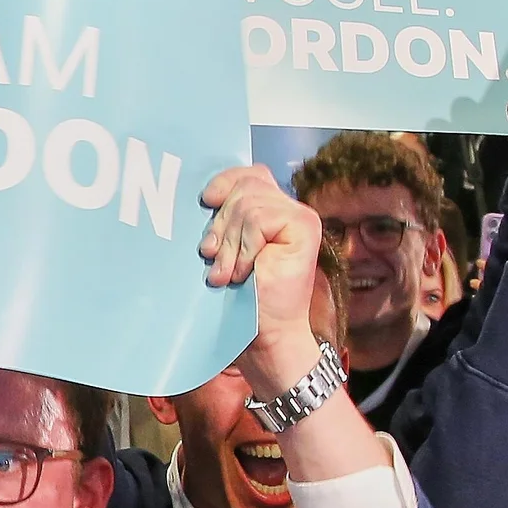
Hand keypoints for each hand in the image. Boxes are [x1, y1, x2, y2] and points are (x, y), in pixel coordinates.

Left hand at [195, 166, 330, 394]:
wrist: (266, 332)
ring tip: (228, 273)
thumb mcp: (227, 249)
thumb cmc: (243, 296)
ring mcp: (300, 216)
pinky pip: (259, 220)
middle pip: (244, 187)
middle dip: (221, 224)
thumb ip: (225, 219)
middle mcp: (289, 207)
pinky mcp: (305, 227)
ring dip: (231, 244)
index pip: (247, 175)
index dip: (223, 183)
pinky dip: (245, 248)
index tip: (204, 202)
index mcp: (271, 208)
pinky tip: (246, 272)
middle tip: (213, 258)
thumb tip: (203, 197)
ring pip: (248, 204)